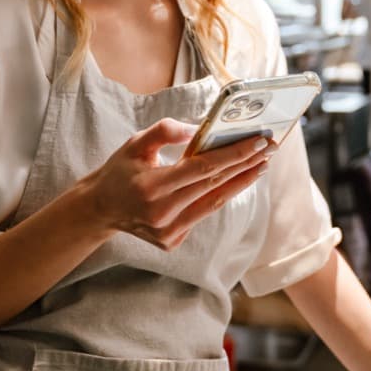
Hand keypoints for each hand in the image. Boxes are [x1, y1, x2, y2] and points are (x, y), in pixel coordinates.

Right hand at [80, 118, 275, 250]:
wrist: (100, 209)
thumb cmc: (120, 171)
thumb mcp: (135, 143)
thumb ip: (165, 131)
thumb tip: (198, 129)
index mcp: (151, 187)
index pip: (202, 169)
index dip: (233, 155)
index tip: (258, 141)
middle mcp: (161, 213)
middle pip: (214, 185)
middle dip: (245, 164)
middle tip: (269, 148)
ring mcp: (168, 231)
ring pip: (214, 203)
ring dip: (240, 182)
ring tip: (261, 164)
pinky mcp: (172, 241)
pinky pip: (202, 214)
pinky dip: (220, 196)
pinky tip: (235, 180)